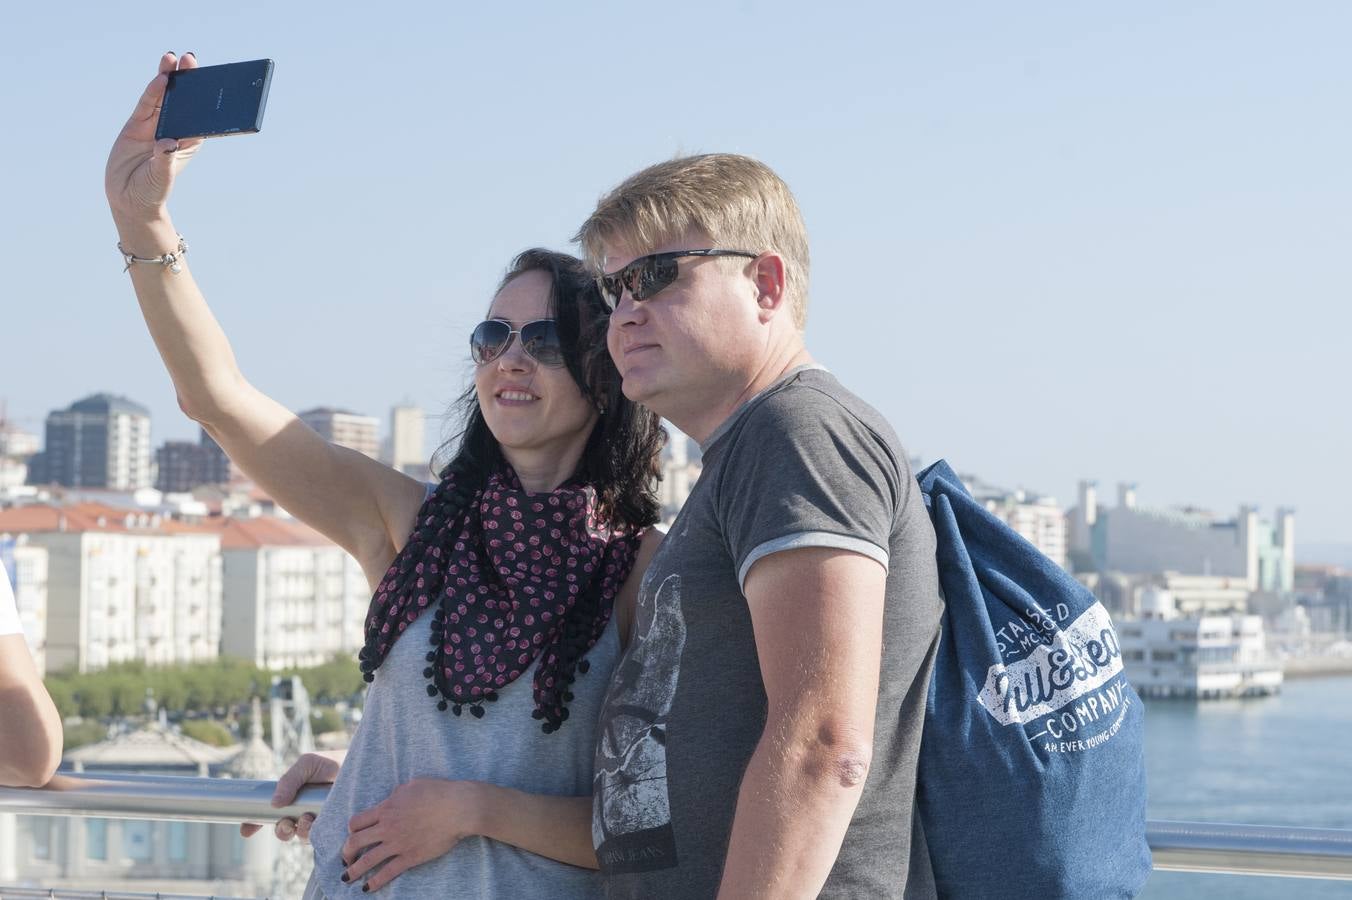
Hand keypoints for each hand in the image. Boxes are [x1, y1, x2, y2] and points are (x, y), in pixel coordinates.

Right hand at [105, 52, 204, 224]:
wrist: (128, 198)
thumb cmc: (151, 190)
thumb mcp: (161, 177)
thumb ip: (164, 160)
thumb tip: (167, 143)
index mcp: (189, 141)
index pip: (201, 115)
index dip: (205, 98)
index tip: (212, 80)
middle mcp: (174, 129)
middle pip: (183, 100)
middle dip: (187, 80)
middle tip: (191, 59)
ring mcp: (154, 125)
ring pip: (163, 96)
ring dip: (168, 77)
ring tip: (173, 58)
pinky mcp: (136, 125)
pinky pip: (146, 104)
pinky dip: (152, 91)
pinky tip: (160, 77)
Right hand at [240, 752, 340, 841]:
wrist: (361, 767)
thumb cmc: (332, 763)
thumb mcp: (307, 764)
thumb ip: (289, 781)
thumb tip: (275, 804)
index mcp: (291, 798)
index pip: (268, 815)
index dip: (254, 824)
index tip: (246, 831)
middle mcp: (301, 811)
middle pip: (283, 830)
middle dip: (281, 831)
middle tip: (287, 823)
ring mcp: (317, 821)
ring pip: (299, 836)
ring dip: (299, 831)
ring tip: (308, 818)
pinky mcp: (331, 827)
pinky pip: (318, 838)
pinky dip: (314, 833)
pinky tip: (318, 821)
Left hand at [341, 779, 483, 891]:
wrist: (458, 808)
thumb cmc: (438, 792)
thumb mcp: (411, 786)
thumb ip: (396, 795)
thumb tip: (391, 799)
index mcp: (386, 809)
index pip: (356, 822)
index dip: (351, 831)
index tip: (352, 836)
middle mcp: (387, 827)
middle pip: (355, 842)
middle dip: (346, 853)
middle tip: (346, 859)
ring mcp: (397, 844)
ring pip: (366, 861)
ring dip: (353, 871)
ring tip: (346, 878)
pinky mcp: (410, 857)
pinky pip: (387, 873)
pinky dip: (375, 883)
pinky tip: (368, 889)